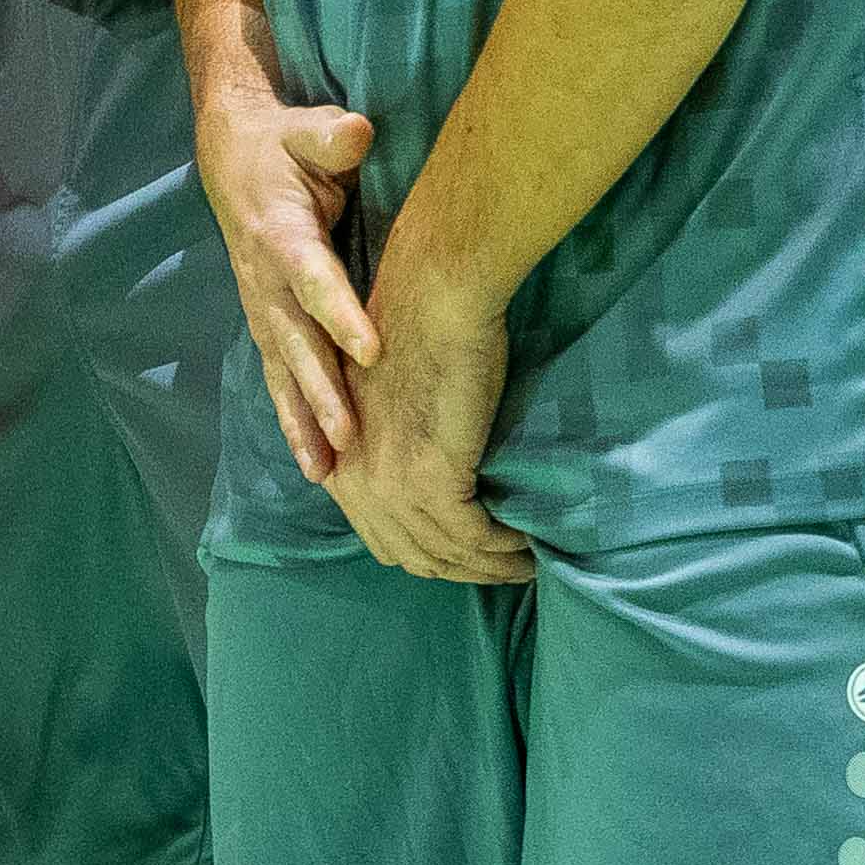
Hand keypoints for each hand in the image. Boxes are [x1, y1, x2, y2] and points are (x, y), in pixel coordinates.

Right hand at [194, 71, 382, 480]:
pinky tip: (315, 465)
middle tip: (349, 435)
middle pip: (294, 342)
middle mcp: (263, 280)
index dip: (338, 313)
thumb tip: (356, 133)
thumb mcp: (305, 129)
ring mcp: (260, 307)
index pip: (311, 278)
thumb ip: (330, 136)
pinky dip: (292, 421)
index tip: (371, 350)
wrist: (232, 158)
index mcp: (279, 233)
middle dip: (320, 391)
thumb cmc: (282, 144)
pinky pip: (277, 378)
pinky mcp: (265, 323)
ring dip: (302, 421)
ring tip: (325, 471)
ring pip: (282, 371)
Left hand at [326, 255, 532, 585]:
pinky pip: (470, 535)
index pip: (381, 537)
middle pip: (412, 555)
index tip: (468, 555)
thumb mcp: (382, 398)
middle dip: (460, 570)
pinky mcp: (432, 476)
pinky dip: (501, 547)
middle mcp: (355, 482)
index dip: (427, 554)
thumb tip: (428, 469)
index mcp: (338, 463)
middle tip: (506, 569)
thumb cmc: (414, 329)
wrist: (431, 295)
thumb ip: (388, 440)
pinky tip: (526, 542)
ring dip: (488, 565)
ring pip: (444, 552)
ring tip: (525, 563)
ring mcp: (390, 483)